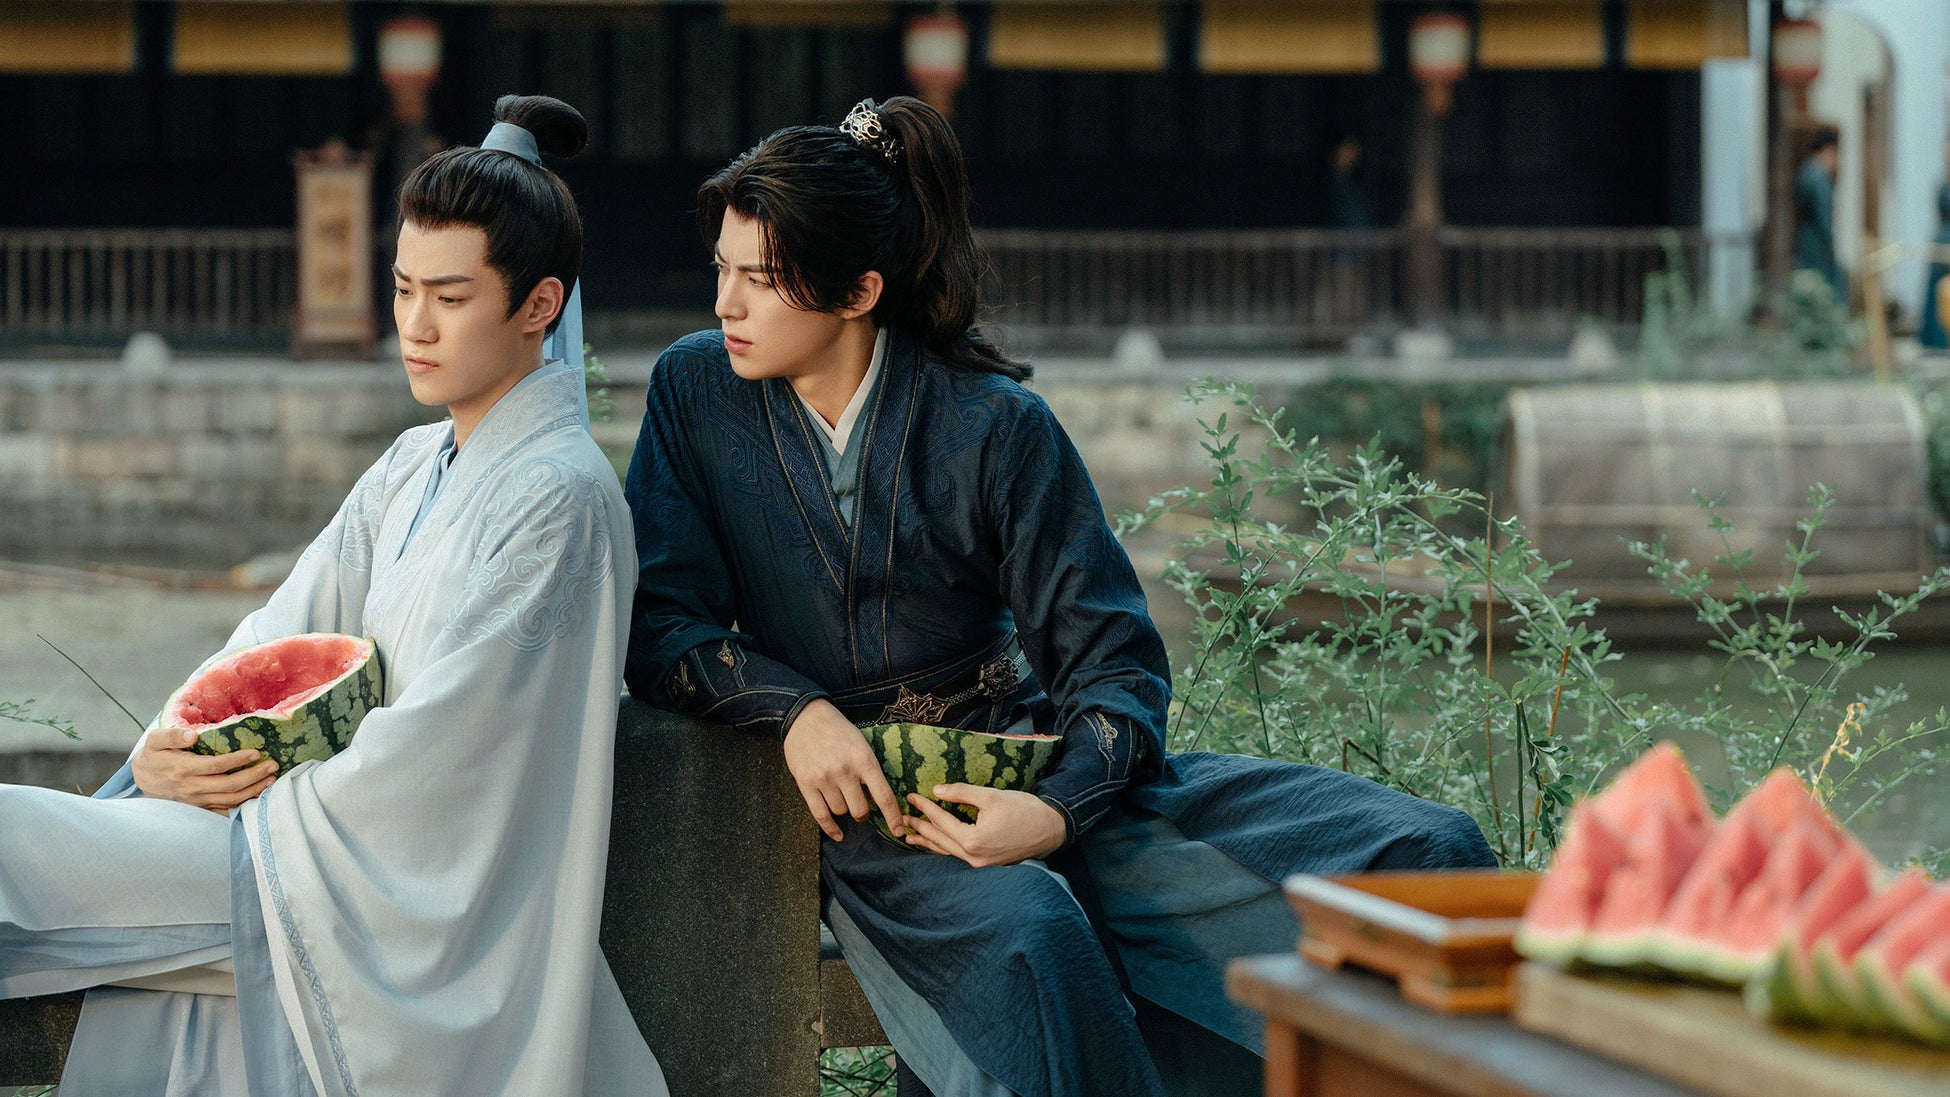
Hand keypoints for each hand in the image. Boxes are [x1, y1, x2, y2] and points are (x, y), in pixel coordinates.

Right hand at [132, 727, 277, 813]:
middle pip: (229, 786)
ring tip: (271, 780)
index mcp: (184, 769)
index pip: (216, 766)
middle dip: (254, 776)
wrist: (142, 779)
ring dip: (253, 791)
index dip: (237, 760)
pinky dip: (242, 806)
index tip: (256, 752)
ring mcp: (197, 800)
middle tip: (273, 766)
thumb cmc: (153, 755)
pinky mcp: (200, 808)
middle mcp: (192, 788)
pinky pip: (224, 811)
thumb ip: (172, 736)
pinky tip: (258, 797)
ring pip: (230, 800)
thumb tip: (192, 735)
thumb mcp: (155, 741)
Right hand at [782, 699, 903, 841]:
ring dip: (844, 808)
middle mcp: (845, 771)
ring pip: (841, 811)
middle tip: (859, 803)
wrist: (806, 717)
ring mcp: (824, 778)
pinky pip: (820, 815)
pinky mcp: (805, 784)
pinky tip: (838, 833)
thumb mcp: (862, 744)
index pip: (883, 796)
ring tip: (839, 793)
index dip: (893, 817)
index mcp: (864, 759)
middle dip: (863, 812)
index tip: (898, 830)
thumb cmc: (838, 731)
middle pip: (860, 810)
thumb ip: (869, 770)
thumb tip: (878, 800)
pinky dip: (830, 828)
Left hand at [901, 785, 1065, 867]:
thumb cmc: (1024, 810)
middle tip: (902, 819)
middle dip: (920, 828)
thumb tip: (937, 790)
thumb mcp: (991, 796)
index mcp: (972, 840)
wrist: (1052, 828)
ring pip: (947, 852)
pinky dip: (944, 849)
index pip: (941, 821)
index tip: (911, 796)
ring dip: (928, 843)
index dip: (924, 807)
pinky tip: (936, 846)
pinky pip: (958, 856)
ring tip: (910, 838)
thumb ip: (962, 793)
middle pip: (939, 840)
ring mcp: (980, 864)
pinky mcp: (987, 864)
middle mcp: (973, 857)